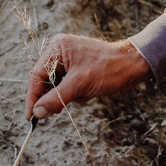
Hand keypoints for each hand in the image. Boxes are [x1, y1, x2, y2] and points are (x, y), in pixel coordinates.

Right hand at [25, 34, 151, 119]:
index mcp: (57, 48)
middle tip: (61, 108)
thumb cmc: (108, 69)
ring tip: (86, 91)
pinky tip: (90, 90)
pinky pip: (68, 87)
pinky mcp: (78, 69)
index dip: (32, 97)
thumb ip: (55, 99)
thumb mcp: (79, 85)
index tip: (31, 116)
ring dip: (70, 95)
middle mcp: (60, 52)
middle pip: (45, 82)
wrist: (133, 66)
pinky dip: (77, 94)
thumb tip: (37, 113)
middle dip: (56, 95)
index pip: (36, 75)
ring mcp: (69, 61)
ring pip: (57, 87)